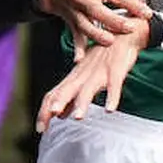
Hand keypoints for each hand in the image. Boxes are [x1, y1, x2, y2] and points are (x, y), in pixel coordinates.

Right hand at [36, 0, 152, 60]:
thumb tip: (141, 0)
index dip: (131, 2)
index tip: (145, 12)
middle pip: (97, 9)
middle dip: (113, 19)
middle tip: (129, 27)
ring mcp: (75, 10)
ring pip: (85, 24)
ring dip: (97, 34)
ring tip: (110, 41)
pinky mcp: (70, 21)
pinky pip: (74, 36)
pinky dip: (77, 47)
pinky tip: (80, 58)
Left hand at [36, 18, 149, 132]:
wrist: (122, 34)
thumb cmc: (102, 57)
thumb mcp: (84, 76)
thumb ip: (72, 95)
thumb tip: (59, 115)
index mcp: (74, 77)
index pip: (55, 94)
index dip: (45, 110)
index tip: (40, 128)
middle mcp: (83, 75)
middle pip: (66, 90)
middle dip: (56, 105)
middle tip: (48, 123)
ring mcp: (100, 72)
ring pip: (89, 88)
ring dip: (82, 103)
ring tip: (77, 117)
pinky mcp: (116, 70)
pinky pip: (114, 84)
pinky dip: (112, 97)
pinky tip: (110, 109)